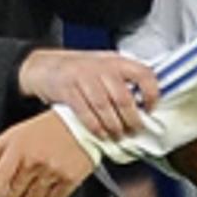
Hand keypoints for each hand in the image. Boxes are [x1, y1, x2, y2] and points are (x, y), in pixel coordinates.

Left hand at [0, 110, 97, 196]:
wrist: (81, 124)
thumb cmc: (46, 128)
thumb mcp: (16, 133)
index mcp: (18, 149)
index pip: (0, 176)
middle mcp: (34, 162)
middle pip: (13, 195)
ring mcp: (53, 172)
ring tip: (28, 195)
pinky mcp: (70, 180)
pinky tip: (47, 192)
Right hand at [16, 48, 159, 140]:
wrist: (44, 66)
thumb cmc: (79, 69)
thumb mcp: (104, 66)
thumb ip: (122, 80)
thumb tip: (144, 104)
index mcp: (116, 61)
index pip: (143, 73)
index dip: (151, 93)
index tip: (151, 109)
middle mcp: (101, 67)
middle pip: (123, 98)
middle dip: (132, 119)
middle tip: (135, 130)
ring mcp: (83, 77)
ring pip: (105, 107)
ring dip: (114, 126)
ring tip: (119, 135)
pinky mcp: (68, 90)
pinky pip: (85, 113)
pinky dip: (95, 127)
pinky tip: (101, 134)